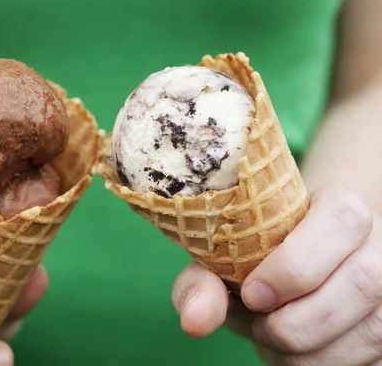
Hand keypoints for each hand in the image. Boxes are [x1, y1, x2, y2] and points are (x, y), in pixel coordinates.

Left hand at [171, 187, 381, 365]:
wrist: (286, 274)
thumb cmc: (253, 261)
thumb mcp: (220, 261)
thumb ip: (202, 283)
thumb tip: (195, 322)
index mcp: (339, 208)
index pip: (342, 220)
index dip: (296, 264)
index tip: (251, 293)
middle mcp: (378, 245)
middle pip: (363, 282)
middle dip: (298, 322)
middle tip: (260, 325)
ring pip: (373, 331)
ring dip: (308, 354)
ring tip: (273, 341)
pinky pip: (373, 362)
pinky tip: (299, 355)